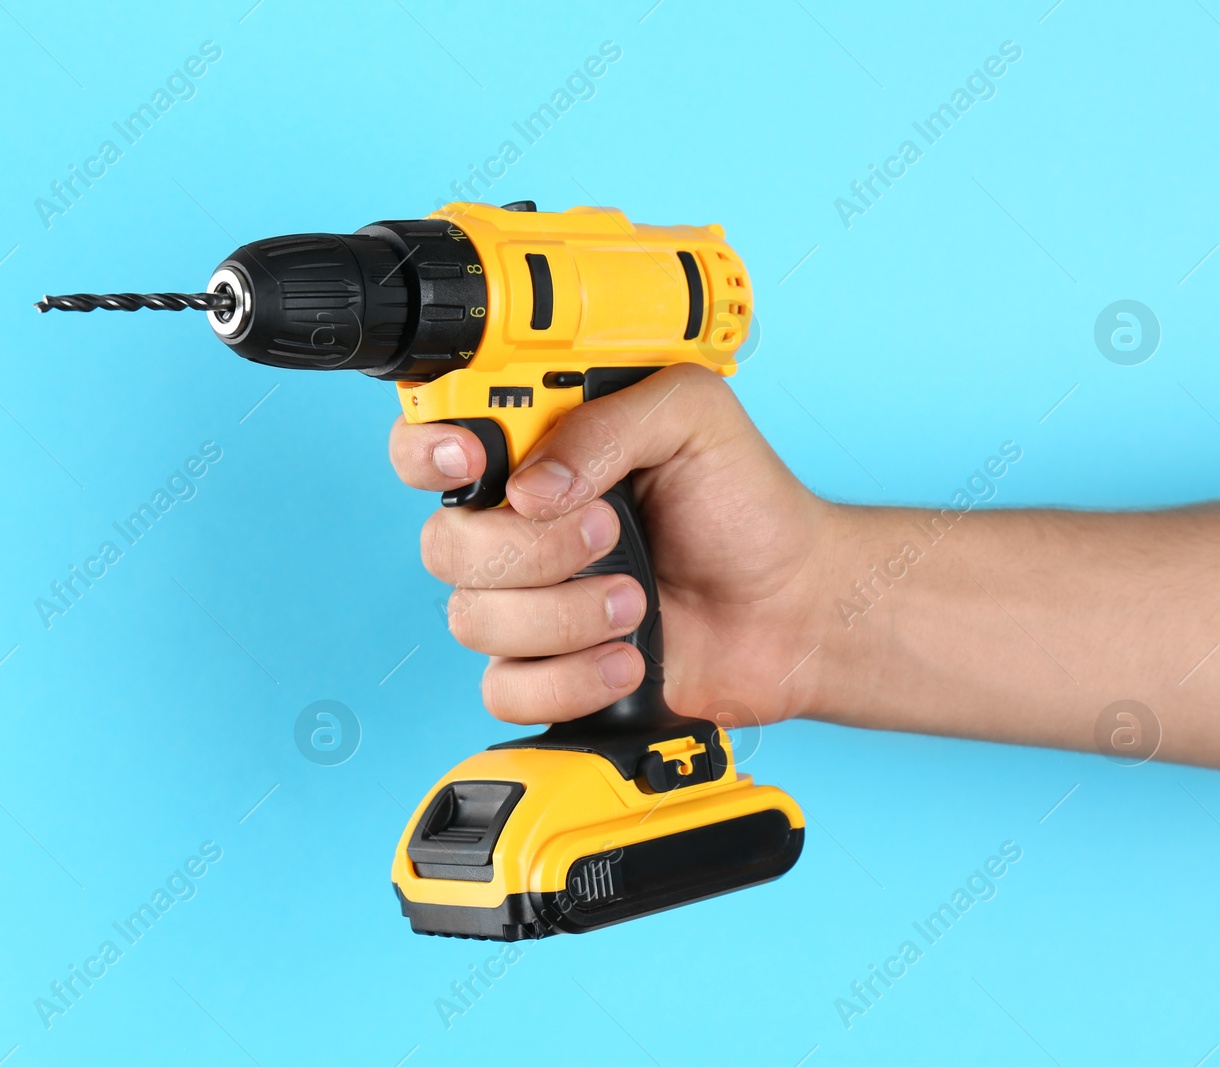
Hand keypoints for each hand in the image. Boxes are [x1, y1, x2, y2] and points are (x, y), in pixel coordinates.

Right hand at [387, 363, 834, 726]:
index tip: (473, 461)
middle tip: (608, 533)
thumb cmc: (743, 506)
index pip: (432, 446)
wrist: (792, 605)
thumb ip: (607, 422)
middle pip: (445, 544)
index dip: (428, 452)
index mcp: (536, 454)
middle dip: (528, 548)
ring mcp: (529, 604)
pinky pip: (505, 689)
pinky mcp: (548, 673)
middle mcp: (518, 529)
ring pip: (473, 620)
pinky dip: (569, 678)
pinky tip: (627, 657)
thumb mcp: (690, 415)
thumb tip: (531, 485)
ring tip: (638, 599)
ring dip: (562, 615)